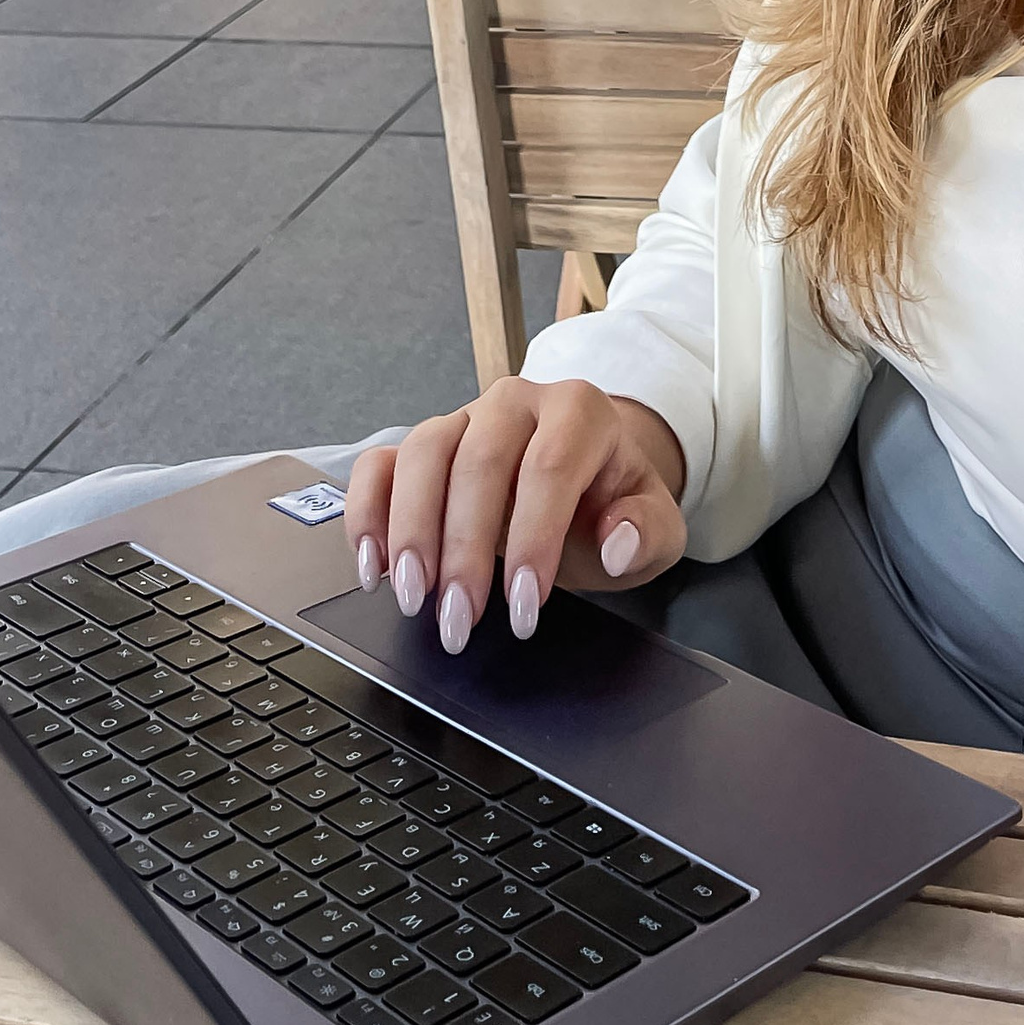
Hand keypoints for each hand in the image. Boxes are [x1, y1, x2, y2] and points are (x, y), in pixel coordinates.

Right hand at [341, 379, 686, 653]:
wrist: (587, 477)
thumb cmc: (615, 501)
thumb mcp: (655, 524)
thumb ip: (648, 531)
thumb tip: (617, 543)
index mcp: (579, 411)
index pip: (548, 468)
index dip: (532, 539)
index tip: (525, 606)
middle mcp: (515, 403)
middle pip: (478, 462)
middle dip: (464, 548)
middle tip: (459, 620)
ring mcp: (462, 418)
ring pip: (422, 454)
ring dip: (411, 531)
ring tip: (413, 598)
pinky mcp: (422, 444)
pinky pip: (381, 462)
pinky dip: (368, 511)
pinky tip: (374, 566)